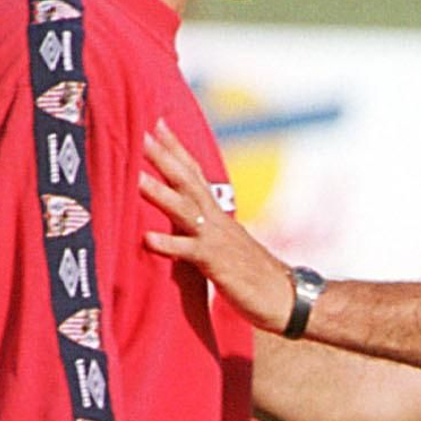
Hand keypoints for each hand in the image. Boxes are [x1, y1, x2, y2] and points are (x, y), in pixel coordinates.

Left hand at [141, 121, 296, 332]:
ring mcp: (217, 240)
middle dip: (165, 157)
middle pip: (188, 181)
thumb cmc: (255, 276)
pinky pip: (189, 252)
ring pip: (186, 210)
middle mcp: (217, 221)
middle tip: (141, 134)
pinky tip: (147, 238)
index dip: (177, 149)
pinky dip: (168, 244)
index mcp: (218, 215)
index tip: (157, 123)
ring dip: (160, 193)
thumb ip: (206, 231)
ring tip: (135, 178)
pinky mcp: (217, 264)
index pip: (196, 174)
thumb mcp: (227, 246)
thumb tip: (187, 224)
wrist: (285, 297)